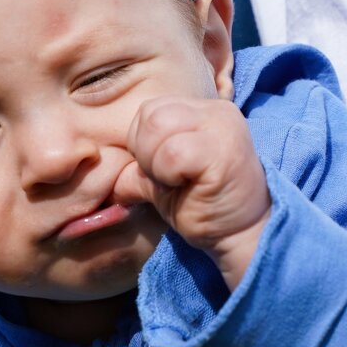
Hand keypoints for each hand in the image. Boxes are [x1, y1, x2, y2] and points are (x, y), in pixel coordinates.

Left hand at [113, 96, 270, 289]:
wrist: (243, 236)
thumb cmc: (203, 206)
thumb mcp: (163, 180)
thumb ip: (138, 167)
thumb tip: (102, 171)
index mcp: (204, 111)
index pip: (150, 110)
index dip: (142, 142)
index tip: (162, 172)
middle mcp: (216, 111)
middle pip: (149, 114)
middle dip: (144, 151)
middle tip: (167, 179)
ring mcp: (222, 127)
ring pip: (157, 126)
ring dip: (154, 163)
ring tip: (177, 182)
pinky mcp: (223, 151)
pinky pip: (171, 153)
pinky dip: (167, 174)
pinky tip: (187, 187)